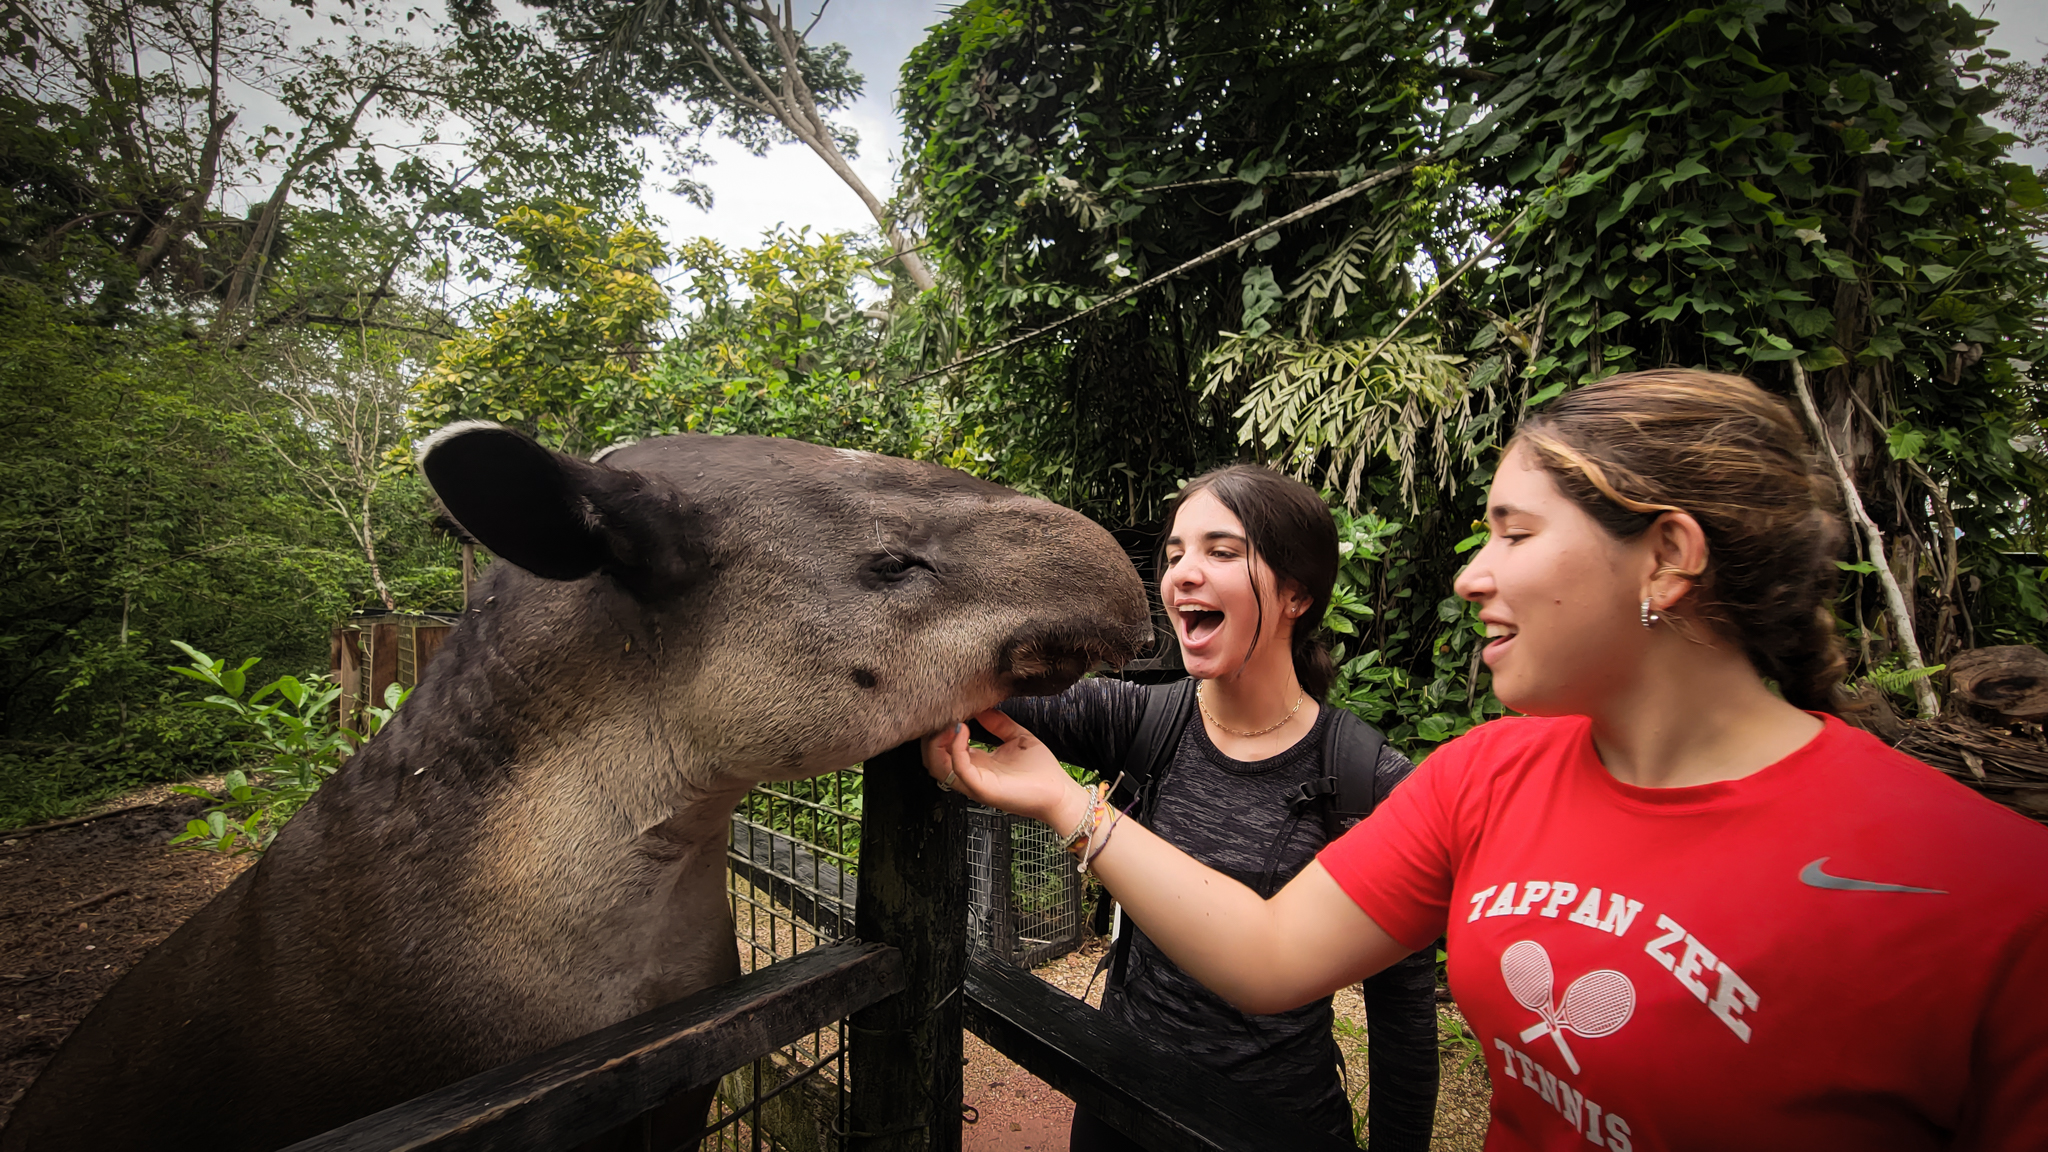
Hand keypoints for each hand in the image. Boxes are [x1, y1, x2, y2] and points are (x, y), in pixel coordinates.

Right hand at [922, 710, 1089, 831]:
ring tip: (950, 722)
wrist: (1060, 793)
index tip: (948, 709)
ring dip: (937, 741)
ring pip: (937, 765)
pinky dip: (956, 746)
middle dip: (931, 735)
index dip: (939, 729)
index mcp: (977, 764)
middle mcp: (971, 775)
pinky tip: (963, 729)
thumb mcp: (1017, 738)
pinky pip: (959, 769)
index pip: (943, 749)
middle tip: (942, 715)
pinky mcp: (983, 790)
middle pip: (932, 758)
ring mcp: (974, 784)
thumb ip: (998, 724)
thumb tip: (983, 706)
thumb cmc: (1042, 772)